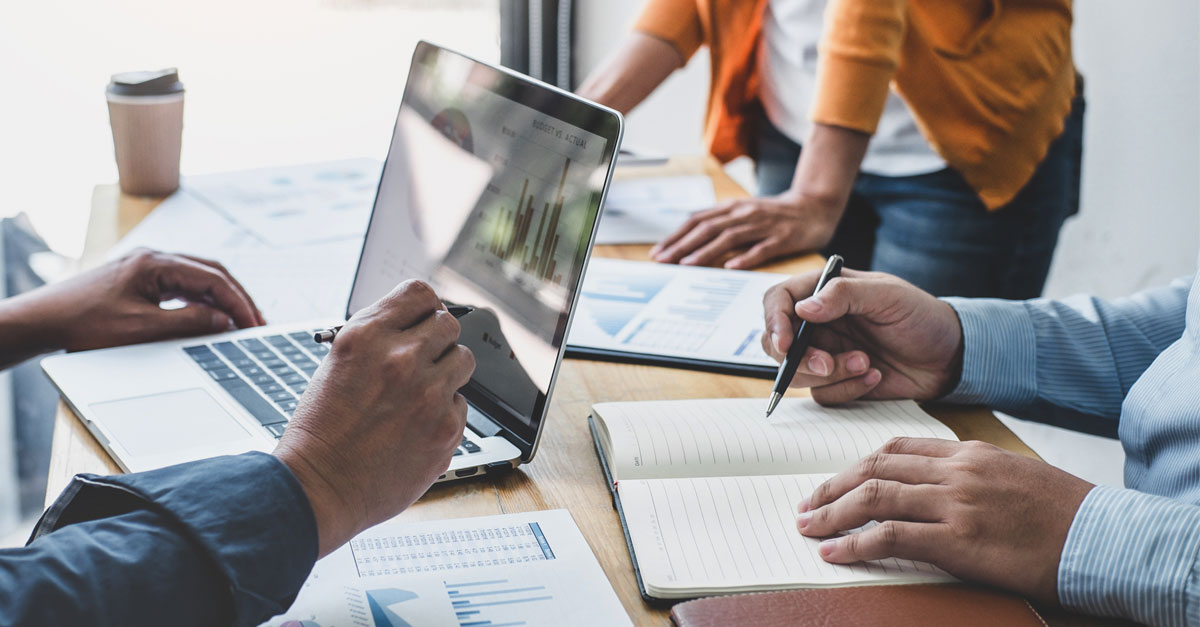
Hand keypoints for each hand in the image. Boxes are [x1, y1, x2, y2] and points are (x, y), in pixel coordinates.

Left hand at [0, 248, 261, 362]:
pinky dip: (202, 301)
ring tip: (240, 322)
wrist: (41, 321)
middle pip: (211, 273)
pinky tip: (210, 317)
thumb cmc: (83, 323)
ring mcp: (146, 269)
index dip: (239, 303)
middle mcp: (154, 259)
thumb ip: (188, 322)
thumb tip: (224, 320)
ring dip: (221, 299)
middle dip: (237, 298)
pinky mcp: (140, 281)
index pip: (214, 278)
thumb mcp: (142, 329)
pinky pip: (182, 286)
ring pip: (198, 278)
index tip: (255, 325)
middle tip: (257, 323)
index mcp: (156, 263)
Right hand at [273, 279, 475, 556]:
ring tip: (422, 394)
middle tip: (422, 362)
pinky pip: (462, 403)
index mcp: (366, 335)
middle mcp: (400, 357)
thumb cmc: (321, 432)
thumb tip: (414, 326)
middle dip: (437, 340)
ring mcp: (428, 392)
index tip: (422, 320)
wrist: (318, 489)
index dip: (423, 307)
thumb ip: (379, 340)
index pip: (419, 293)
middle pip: (448, 323)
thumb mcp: (338, 365)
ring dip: (447, 372)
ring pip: (464, 359)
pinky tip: (417, 427)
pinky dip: (445, 412)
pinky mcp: (447, 427)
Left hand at [649, 191, 841, 268]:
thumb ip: (720, 221)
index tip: (658, 251)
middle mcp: (745, 214)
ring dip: (706, 251)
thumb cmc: (775, 214)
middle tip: (663, 260)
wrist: (814, 206)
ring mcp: (764, 226)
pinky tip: (731, 267)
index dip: (676, 236)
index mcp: (733, 208)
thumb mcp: (744, 212)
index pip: (698, 221)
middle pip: (708, 228)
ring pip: (730, 238)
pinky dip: (745, 257)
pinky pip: (762, 249)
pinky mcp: (783, 238)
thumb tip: (690, 233)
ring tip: (687, 264)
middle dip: (683, 245)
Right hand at [761, 269, 963, 404]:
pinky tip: (875, 376)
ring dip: (830, 374)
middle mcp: (819, 323)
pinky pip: (823, 394)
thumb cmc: (922, 316)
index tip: (787, 344)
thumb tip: (802, 309)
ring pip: (797, 373)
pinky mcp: (838, 381)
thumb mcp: (888, 296)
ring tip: (866, 364)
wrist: (950, 357)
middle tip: (826, 364)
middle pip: (777, 342)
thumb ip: (844, 295)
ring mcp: (826, 353)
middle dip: (798, 359)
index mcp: (824, 292)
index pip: (778, 300)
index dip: (774, 322)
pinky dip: (847, 388)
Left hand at [796, 438, 1094, 603]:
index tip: (835, 480)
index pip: (896, 448)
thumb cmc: (1062, 512)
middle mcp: (956, 471)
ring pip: (874, 497)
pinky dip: (854, 544)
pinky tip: (834, 552)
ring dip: (832, 512)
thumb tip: (931, 487)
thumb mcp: (1012, 476)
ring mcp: (955, 502)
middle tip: (806, 503)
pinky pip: (889, 537)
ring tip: (807, 526)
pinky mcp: (957, 539)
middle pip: (875, 467)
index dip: (857, 465)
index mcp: (967, 452)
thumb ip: (969, 475)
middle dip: (832, 485)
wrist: (1101, 537)